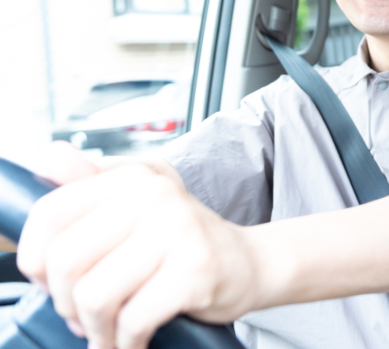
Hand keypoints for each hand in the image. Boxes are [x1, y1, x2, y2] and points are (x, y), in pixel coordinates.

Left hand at [17, 142, 260, 348]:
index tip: (52, 282)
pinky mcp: (195, 268)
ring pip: (93, 296)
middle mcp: (155, 195)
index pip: (50, 214)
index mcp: (133, 178)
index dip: (37, 260)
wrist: (250, 263)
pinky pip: (132, 320)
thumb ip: (89, 186)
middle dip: (66, 302)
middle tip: (83, 315)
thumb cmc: (183, 244)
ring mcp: (177, 229)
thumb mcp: (136, 207)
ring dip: (95, 329)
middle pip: (65, 261)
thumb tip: (45, 160)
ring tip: (109, 331)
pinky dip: (126, 342)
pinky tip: (135, 340)